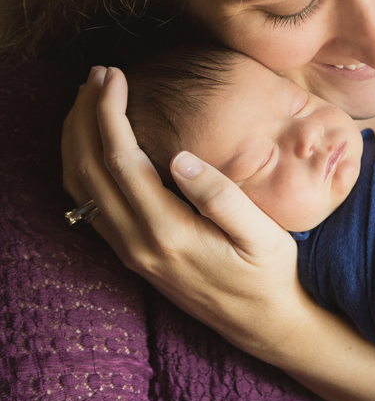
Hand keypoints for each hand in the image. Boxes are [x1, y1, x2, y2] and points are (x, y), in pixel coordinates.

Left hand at [61, 65, 309, 353]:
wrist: (265, 325)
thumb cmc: (271, 275)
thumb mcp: (263, 236)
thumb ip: (221, 196)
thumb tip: (182, 156)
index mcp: (167, 232)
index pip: (120, 160)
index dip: (110, 112)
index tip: (114, 75)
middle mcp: (137, 244)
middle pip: (87, 169)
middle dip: (84, 115)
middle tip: (97, 75)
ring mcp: (130, 252)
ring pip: (79, 188)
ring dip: (76, 139)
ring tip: (89, 100)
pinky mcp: (133, 255)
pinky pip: (89, 205)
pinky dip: (81, 166)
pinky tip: (94, 145)